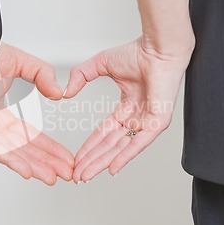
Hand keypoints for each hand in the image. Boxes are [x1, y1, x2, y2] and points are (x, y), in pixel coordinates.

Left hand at [0, 43, 73, 184]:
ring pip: (9, 152)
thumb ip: (42, 75)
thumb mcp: (21, 63)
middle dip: (46, 162)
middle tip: (65, 174)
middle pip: (23, 148)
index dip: (49, 147)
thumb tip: (59, 93)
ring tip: (51, 177)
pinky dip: (10, 158)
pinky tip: (26, 170)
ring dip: (32, 165)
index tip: (65, 157)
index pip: (29, 135)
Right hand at [64, 37, 193, 182]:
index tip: (76, 160)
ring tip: (86, 175)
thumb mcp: (100, 65)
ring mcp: (147, 122)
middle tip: (77, 176)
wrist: (157, 48)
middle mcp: (136, 117)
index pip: (104, 133)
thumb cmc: (137, 52)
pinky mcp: (157, 123)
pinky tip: (112, 168)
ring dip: (103, 162)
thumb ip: (81, 76)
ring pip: (121, 148)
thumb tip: (66, 92)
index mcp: (126, 107)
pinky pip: (139, 143)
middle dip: (92, 161)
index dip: (89, 147)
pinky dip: (125, 156)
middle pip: (110, 145)